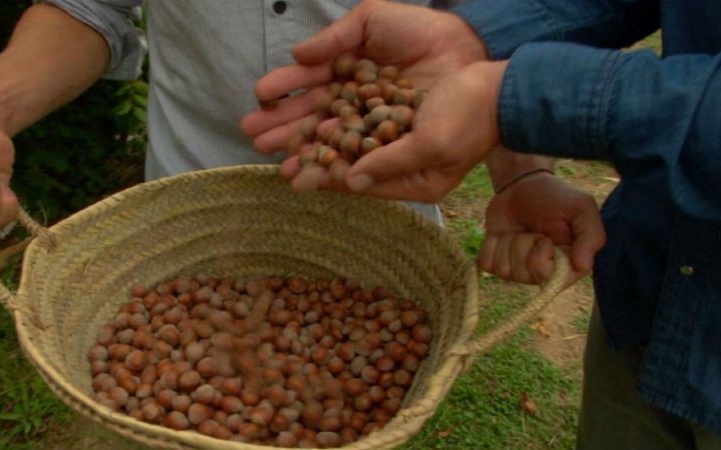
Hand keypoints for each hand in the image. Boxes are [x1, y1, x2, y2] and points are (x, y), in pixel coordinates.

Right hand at [241, 0, 488, 157]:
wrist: (465, 46)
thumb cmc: (420, 31)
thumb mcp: (371, 21)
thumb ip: (334, 38)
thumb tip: (296, 55)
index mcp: (347, 72)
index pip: (309, 84)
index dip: (284, 91)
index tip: (259, 98)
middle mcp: (355, 101)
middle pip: (313, 117)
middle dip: (284, 128)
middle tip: (255, 139)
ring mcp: (372, 124)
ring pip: (332, 140)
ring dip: (303, 152)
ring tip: (277, 164)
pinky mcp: (391, 143)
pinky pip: (360, 155)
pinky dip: (337, 164)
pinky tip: (315, 170)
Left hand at [479, 171, 605, 286]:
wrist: (524, 185)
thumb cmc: (556, 197)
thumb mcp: (581, 208)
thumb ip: (591, 236)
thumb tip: (582, 267)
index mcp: (567, 265)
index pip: (550, 279)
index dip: (543, 256)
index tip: (546, 238)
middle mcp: (542, 272)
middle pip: (524, 275)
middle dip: (524, 245)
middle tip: (533, 230)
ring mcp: (517, 268)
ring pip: (504, 271)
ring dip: (508, 243)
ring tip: (520, 230)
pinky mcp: (496, 260)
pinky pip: (486, 264)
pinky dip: (491, 245)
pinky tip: (502, 233)